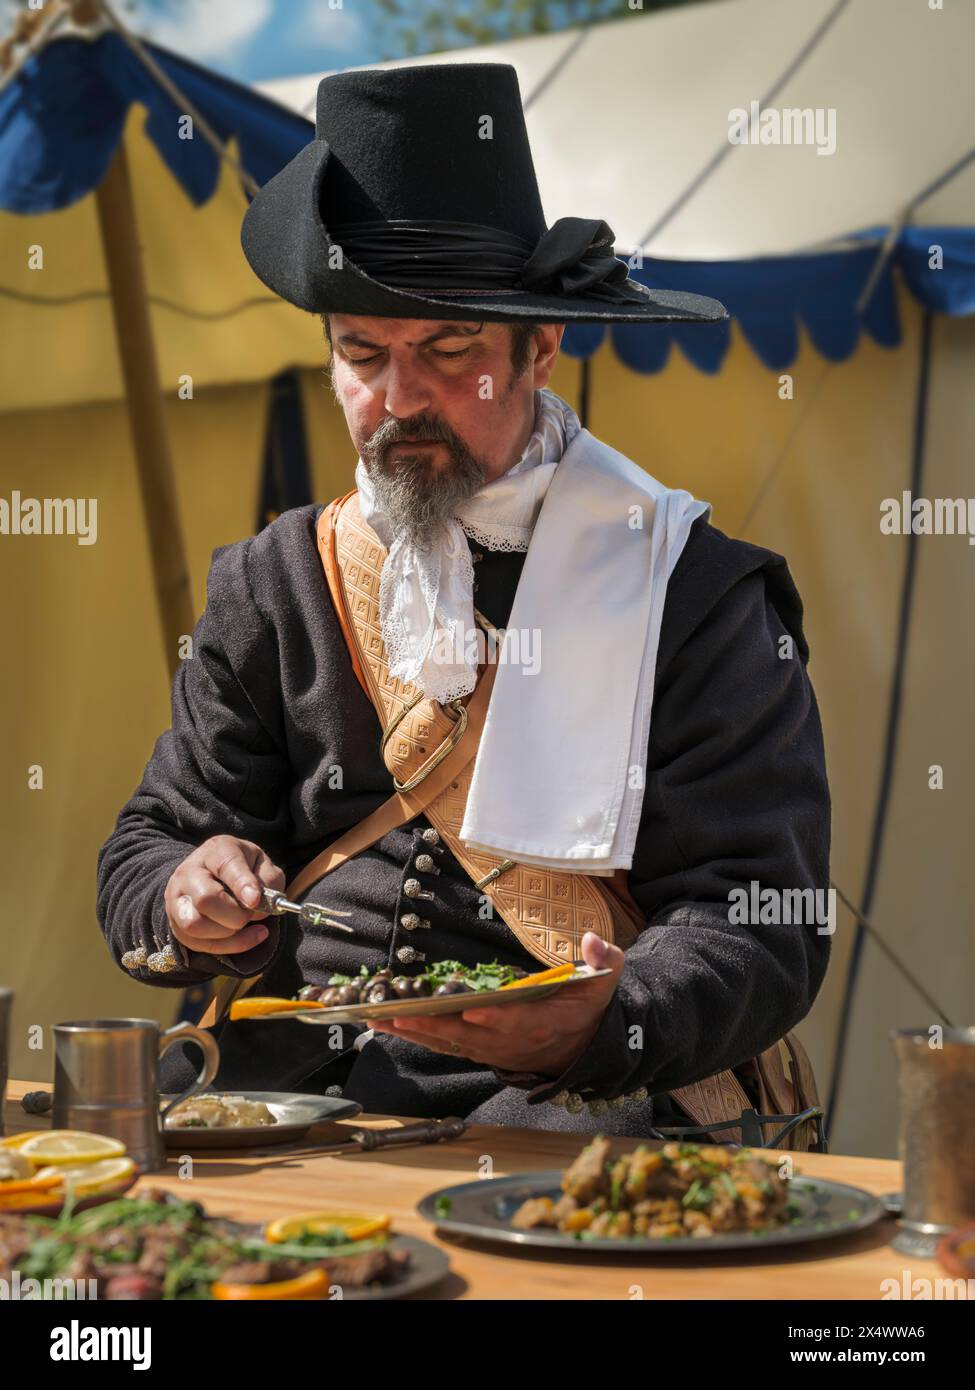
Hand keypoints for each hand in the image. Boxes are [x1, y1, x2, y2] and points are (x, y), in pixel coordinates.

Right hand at [164, 835, 284, 956]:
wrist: (209, 872)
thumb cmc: (241, 867)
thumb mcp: (261, 862)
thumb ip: (268, 879)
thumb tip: (262, 904)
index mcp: (216, 851)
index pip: (226, 865)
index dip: (242, 884)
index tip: (255, 900)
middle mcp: (189, 873)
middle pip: (206, 899)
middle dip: (236, 914)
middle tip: (251, 913)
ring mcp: (177, 899)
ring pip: (196, 925)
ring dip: (228, 932)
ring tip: (244, 924)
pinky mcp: (176, 923)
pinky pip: (198, 943)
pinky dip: (228, 946)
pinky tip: (247, 937)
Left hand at [372, 932, 624, 1076]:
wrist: (583, 1048)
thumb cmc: (588, 1006)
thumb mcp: (605, 981)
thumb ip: (605, 959)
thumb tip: (594, 941)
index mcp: (544, 1022)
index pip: (517, 1022)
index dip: (495, 1019)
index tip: (472, 1012)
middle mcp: (513, 1041)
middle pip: (470, 1036)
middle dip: (434, 1026)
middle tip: (400, 1014)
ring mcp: (494, 1049)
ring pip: (450, 1043)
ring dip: (415, 1032)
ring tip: (380, 1018)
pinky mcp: (480, 1050)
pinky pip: (445, 1046)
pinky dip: (418, 1036)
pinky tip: (391, 1026)